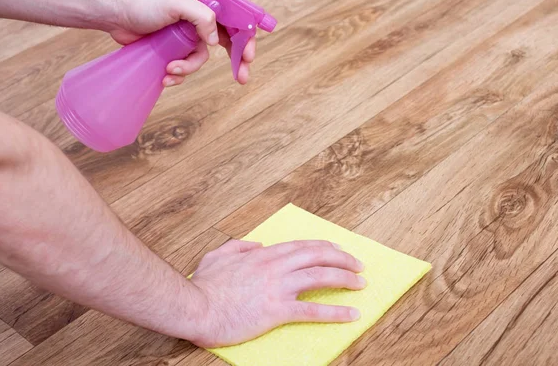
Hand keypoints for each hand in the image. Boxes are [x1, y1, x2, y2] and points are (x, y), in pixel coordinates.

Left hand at [110, 0, 254, 85]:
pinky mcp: (177, 50)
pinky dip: (178, 74)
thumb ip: (202, 17)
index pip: (236, 19)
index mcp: (207, 3)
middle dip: (236, 61)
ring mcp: (190, 36)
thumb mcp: (176, 4)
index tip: (249, 56)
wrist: (117, 17)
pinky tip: (165, 75)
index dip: (247, 38)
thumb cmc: (144, 4)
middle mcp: (202, 19)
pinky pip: (187, 66)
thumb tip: (216, 41)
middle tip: (241, 78)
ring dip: (188, 68)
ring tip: (171, 69)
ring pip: (202, 59)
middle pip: (229, 42)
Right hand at [188, 239, 365, 347]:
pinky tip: (351, 314)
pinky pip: (312, 309)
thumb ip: (238, 246)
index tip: (337, 249)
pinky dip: (335, 312)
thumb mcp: (217, 255)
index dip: (323, 246)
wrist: (195, 307)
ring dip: (345, 279)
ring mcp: (278, 287)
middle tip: (358, 265)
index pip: (301, 246)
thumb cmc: (203, 286)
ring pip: (320, 277)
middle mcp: (274, 266)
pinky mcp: (277, 310)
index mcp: (262, 254)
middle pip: (317, 256)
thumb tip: (256, 243)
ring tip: (361, 284)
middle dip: (342, 258)